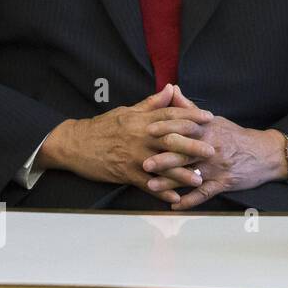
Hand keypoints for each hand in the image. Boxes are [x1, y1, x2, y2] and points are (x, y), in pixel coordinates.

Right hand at [37, 84, 215, 204]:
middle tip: (212, 150)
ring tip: (199, 179)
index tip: (209, 117)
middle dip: (192, 145)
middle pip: (170, 140)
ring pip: (161, 165)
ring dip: (181, 174)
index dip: (191, 115)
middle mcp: (140, 137)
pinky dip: (160, 192)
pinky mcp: (125, 172)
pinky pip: (146, 183)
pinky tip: (175, 199)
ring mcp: (133, 156)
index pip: (170, 115)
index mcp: (142, 120)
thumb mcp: (128, 111)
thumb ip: (152, 103)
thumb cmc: (104, 126)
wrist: (75, 143)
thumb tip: (171, 88)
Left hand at [143, 86, 287, 209]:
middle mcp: (212, 148)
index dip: (167, 128)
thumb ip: (189, 108)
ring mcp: (217, 167)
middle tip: (144, 163)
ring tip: (152, 187)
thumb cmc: (235, 136)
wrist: (265, 154)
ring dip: (171, 182)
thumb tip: (172, 90)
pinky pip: (205, 193)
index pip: (186, 126)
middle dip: (164, 159)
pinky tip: (175, 205)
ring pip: (191, 175)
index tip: (148, 130)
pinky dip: (190, 201)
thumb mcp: (215, 120)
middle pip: (186, 152)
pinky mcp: (224, 182)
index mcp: (208, 130)